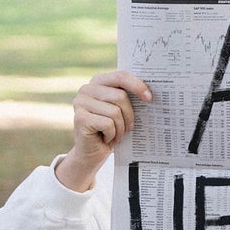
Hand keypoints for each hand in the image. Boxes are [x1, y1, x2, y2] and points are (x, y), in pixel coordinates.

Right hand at [56, 70, 151, 191]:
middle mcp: (86, 89)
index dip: (136, 85)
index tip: (149, 98)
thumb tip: (149, 93)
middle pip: (120, 96)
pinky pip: (108, 124)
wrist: (93, 153)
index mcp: (98, 82)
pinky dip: (112, 135)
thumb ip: (128, 97)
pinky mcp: (80, 118)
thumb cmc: (111, 130)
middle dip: (129, 115)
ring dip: (121, 128)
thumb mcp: (121, 110)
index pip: (120, 76)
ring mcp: (80, 103)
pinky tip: (106, 138)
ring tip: (116, 135)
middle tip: (129, 128)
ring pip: (115, 112)